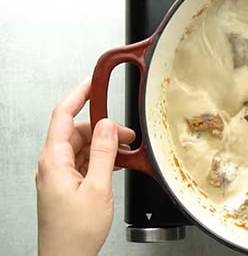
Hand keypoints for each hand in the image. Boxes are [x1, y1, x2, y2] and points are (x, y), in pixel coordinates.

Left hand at [36, 78, 134, 255]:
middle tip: (127, 134)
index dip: (78, 94)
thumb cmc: (74, 232)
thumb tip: (107, 126)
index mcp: (54, 160)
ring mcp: (59, 174)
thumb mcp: (97, 188)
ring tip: (125, 153)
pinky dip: (101, 159)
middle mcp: (53, 164)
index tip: (93, 82)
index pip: (63, 115)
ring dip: (104, 146)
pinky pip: (84, 161)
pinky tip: (116, 164)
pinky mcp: (67, 184)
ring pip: (82, 146)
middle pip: (77, 131)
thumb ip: (102, 153)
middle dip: (103, 128)